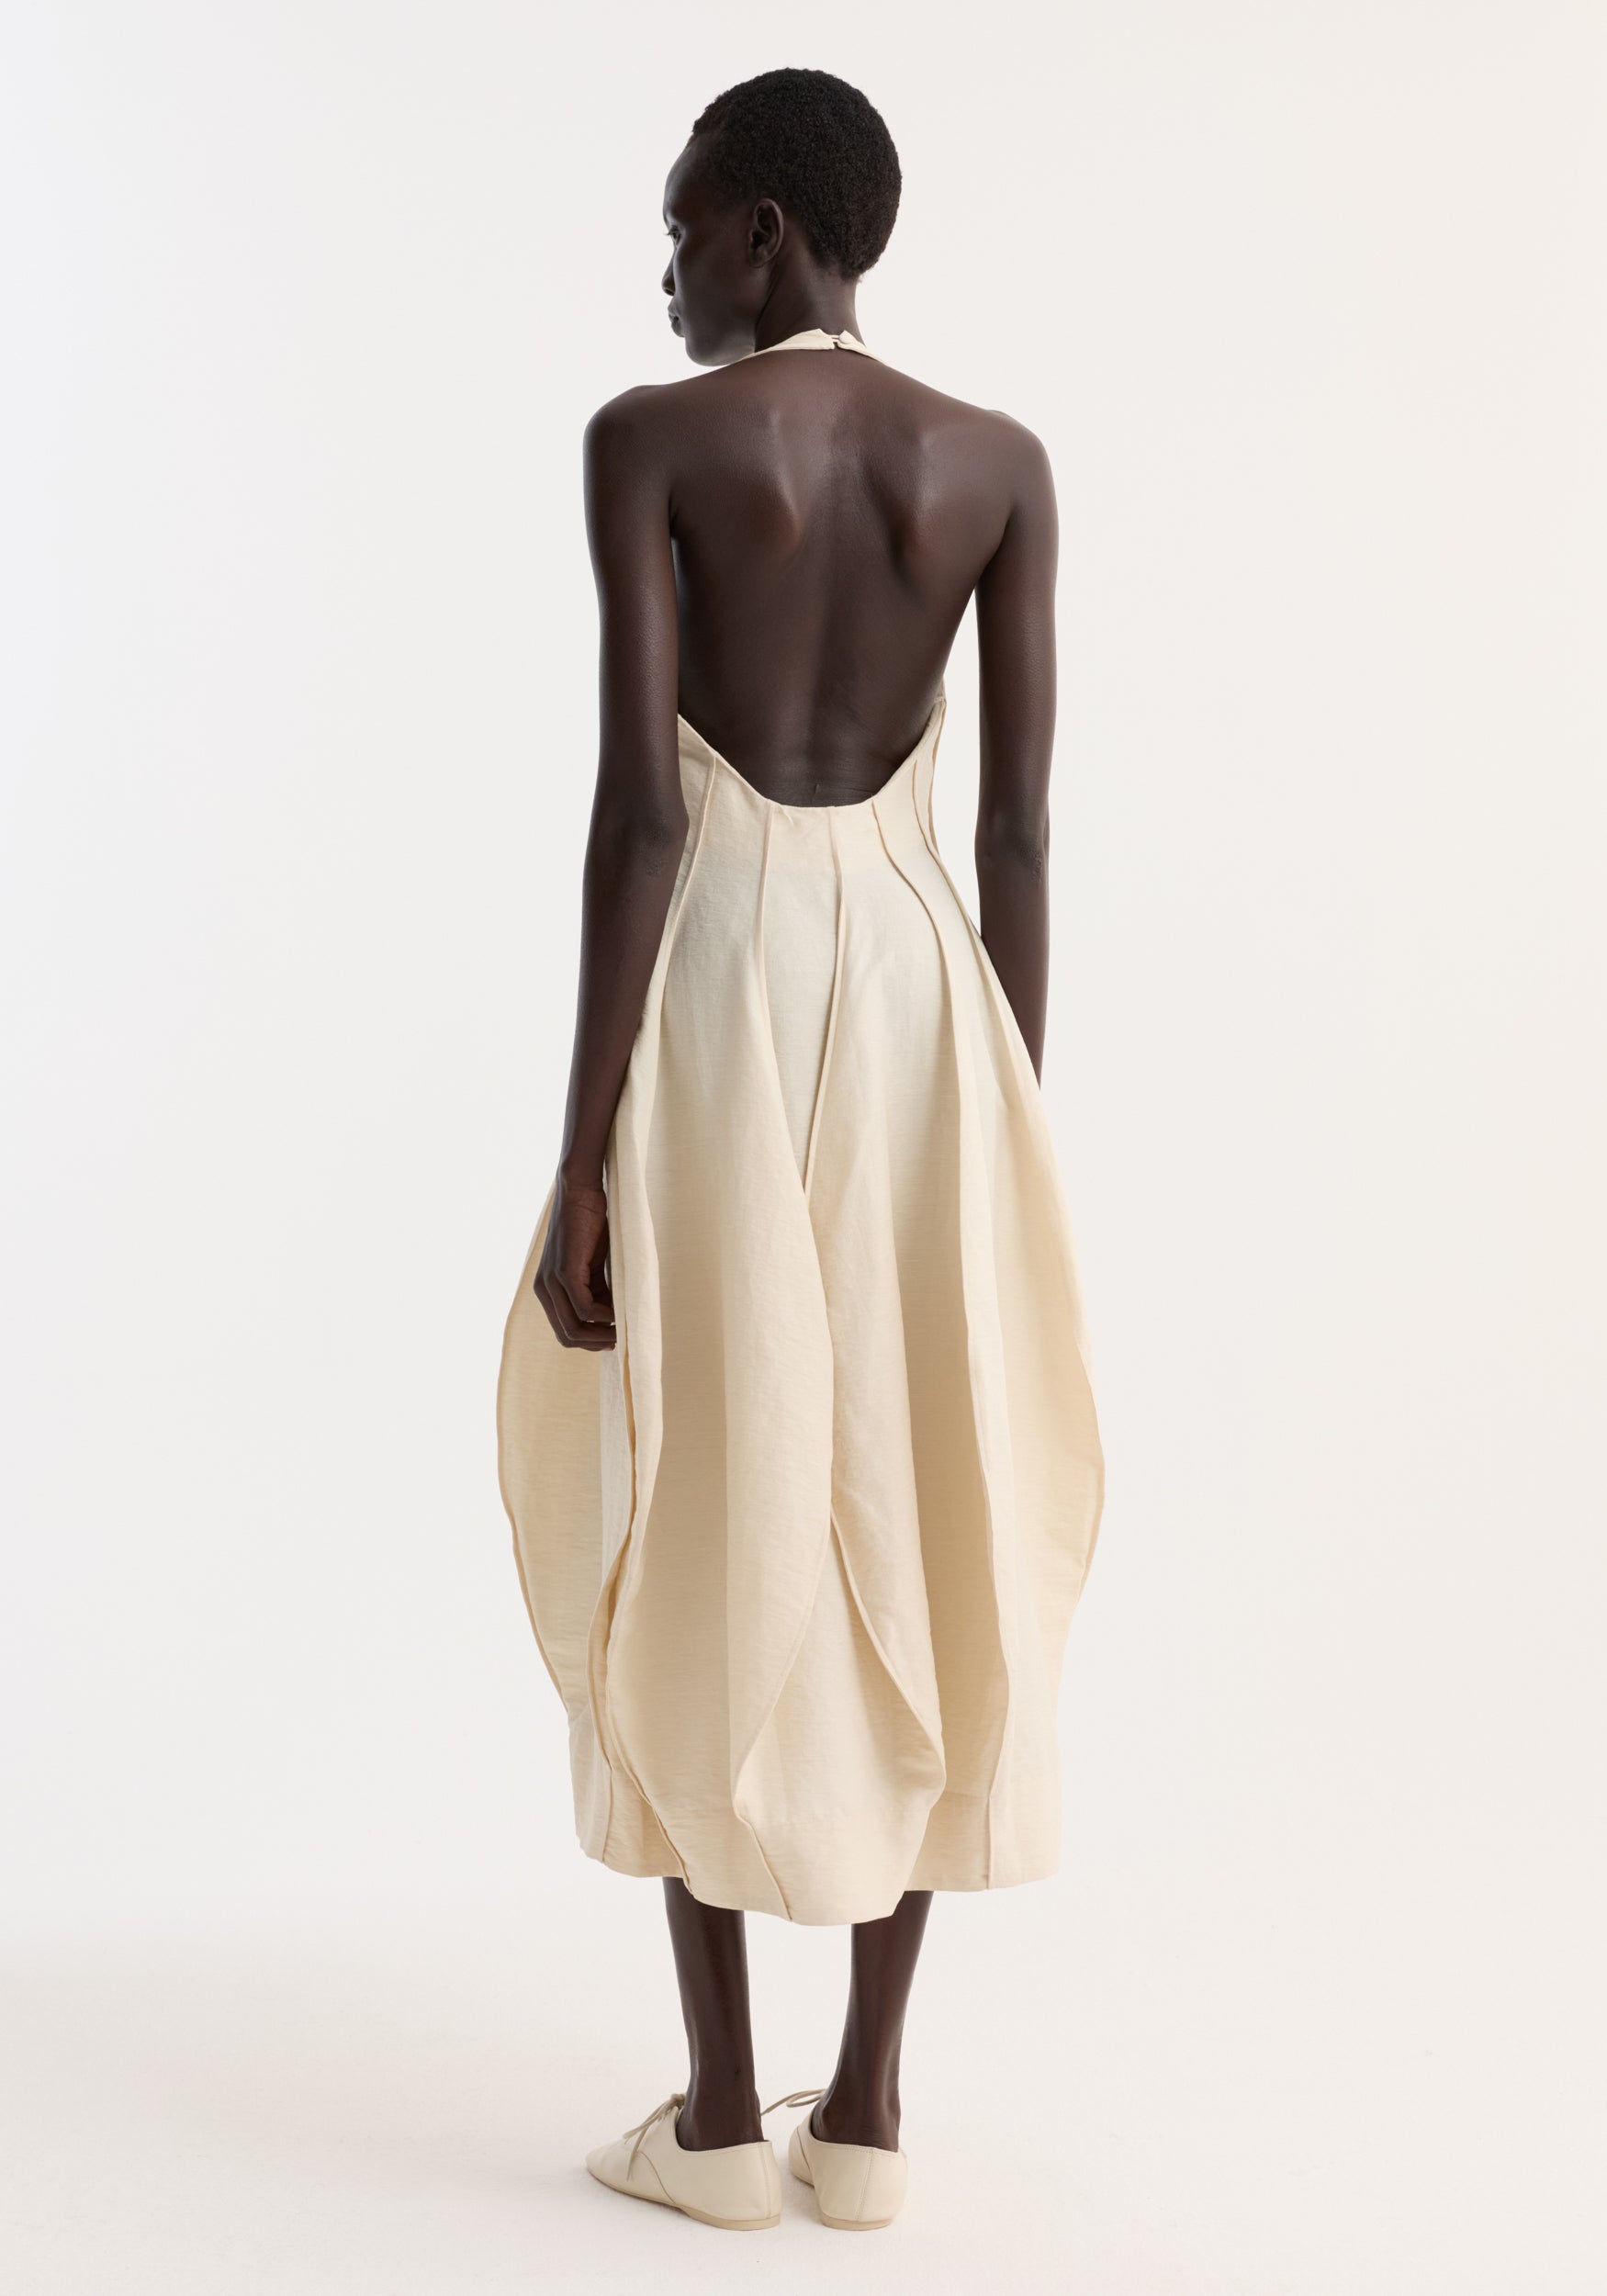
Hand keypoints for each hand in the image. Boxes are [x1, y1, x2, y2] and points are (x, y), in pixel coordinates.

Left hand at [533, 1171, 615, 1349]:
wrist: (581, 1191)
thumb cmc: (590, 1225)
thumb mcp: (591, 1265)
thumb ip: (595, 1289)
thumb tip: (611, 1317)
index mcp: (546, 1290)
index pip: (563, 1331)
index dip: (589, 1341)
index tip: (613, 1337)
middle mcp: (543, 1289)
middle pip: (567, 1336)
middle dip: (595, 1343)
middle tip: (620, 1338)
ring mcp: (551, 1281)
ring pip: (574, 1327)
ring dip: (601, 1333)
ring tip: (623, 1327)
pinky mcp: (565, 1271)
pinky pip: (585, 1308)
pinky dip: (605, 1315)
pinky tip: (619, 1311)